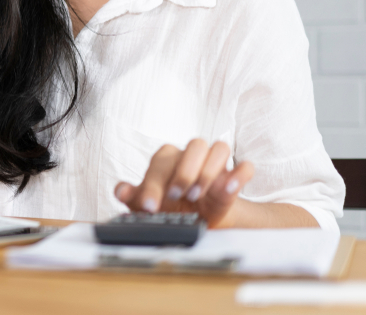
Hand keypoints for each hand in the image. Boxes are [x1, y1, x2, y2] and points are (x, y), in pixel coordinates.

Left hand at [113, 139, 253, 228]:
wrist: (198, 221)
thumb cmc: (170, 207)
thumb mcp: (151, 205)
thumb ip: (135, 196)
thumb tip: (121, 190)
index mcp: (169, 159)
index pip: (162, 161)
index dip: (154, 183)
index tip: (150, 206)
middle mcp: (193, 156)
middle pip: (194, 145)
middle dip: (185, 172)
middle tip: (178, 196)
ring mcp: (216, 164)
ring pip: (219, 148)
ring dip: (209, 171)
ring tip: (198, 195)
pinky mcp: (234, 177)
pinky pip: (245, 167)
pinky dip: (240, 174)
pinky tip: (230, 189)